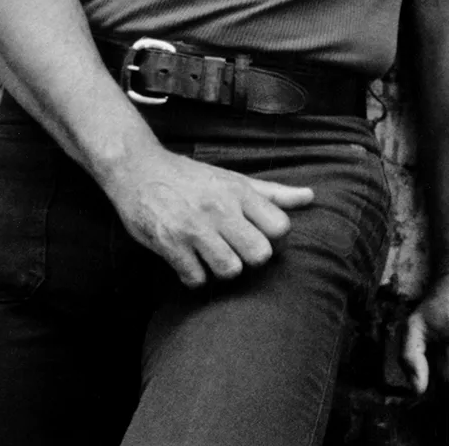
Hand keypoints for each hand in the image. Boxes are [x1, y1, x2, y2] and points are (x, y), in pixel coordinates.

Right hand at [104, 145, 312, 287]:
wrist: (137, 169)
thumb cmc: (191, 176)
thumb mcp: (234, 179)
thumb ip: (273, 192)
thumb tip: (311, 197)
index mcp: (239, 192)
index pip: (280, 228)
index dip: (274, 238)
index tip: (259, 235)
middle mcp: (220, 209)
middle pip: (259, 255)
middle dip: (251, 258)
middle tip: (236, 249)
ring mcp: (194, 228)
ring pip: (230, 270)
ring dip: (222, 269)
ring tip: (212, 256)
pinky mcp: (169, 244)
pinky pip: (196, 279)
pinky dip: (194, 276)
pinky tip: (189, 261)